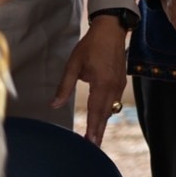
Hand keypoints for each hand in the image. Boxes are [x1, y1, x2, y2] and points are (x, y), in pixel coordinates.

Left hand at [52, 18, 126, 144]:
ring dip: (102, 122)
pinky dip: (107, 111)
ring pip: (111, 108)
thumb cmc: (91, 45)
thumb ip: (64, 86)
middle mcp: (114, 87)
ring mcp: (119, 84)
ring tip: (95, 137)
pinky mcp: (120, 80)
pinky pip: (114, 100)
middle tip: (93, 147)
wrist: (111, 29)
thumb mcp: (73, 64)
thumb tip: (54, 104)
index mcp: (102, 84)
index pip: (97, 112)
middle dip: (99, 131)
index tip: (91, 144)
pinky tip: (101, 117)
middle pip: (105, 114)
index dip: (93, 129)